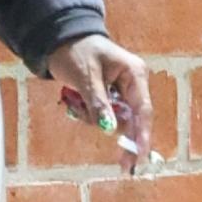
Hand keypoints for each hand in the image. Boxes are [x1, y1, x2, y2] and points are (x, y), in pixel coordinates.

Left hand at [46, 34, 152, 175]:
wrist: (58, 36)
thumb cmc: (75, 50)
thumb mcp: (85, 76)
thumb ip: (98, 102)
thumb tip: (110, 129)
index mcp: (134, 73)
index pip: (143, 109)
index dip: (142, 135)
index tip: (140, 157)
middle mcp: (132, 82)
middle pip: (133, 119)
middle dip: (121, 135)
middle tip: (122, 165)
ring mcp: (121, 89)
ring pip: (116, 118)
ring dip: (97, 118)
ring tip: (77, 102)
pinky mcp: (108, 93)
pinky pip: (105, 113)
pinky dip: (92, 113)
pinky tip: (77, 102)